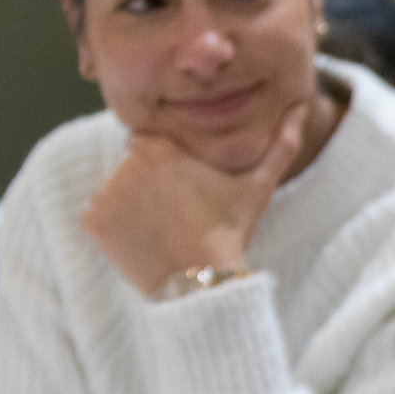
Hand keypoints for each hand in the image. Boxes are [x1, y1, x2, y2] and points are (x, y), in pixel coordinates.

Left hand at [82, 102, 306, 294]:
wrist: (204, 283)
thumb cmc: (231, 232)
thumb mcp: (258, 185)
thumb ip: (280, 145)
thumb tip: (301, 110)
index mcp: (162, 147)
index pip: (151, 143)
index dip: (167, 165)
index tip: (183, 188)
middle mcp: (129, 164)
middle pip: (132, 166)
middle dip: (148, 184)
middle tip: (176, 213)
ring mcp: (107, 192)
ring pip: (115, 190)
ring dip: (131, 205)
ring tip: (162, 228)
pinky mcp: (92, 219)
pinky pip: (98, 214)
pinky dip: (114, 226)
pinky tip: (144, 240)